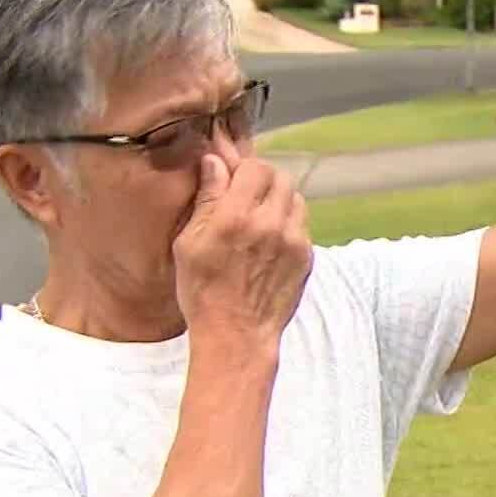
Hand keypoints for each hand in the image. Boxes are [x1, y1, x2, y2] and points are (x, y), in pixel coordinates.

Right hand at [172, 134, 311, 357]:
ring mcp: (294, 240)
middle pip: (279, 177)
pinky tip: (270, 240)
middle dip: (262, 181)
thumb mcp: (188, 244)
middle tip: (245, 196)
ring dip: (278, 200)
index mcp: (236, 217)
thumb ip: (206, 199)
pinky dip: (288, 223)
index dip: (243, 168)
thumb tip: (215, 162)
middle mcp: (270, 224)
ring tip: (259, 218)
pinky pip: (302, 223)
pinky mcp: (306, 256)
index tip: (232, 179)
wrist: (237, 334)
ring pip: (295, 198)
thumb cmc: (203, 291)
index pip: (255, 166)